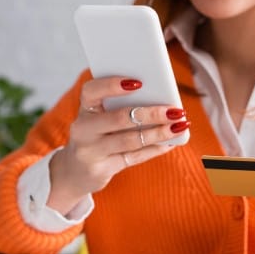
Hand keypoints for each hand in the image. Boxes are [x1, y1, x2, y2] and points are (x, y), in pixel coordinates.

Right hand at [47, 76, 189, 213]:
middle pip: (118, 118)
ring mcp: (90, 152)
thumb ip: (121, 106)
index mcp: (84, 109)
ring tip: (179, 126)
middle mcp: (83, 129)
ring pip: (130, 140)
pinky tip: (171, 143)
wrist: (74, 171)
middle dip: (150, 114)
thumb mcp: (100, 118)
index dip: (112, 85)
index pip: (91, 91)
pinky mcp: (101, 170)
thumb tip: (162, 96)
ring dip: (158, 133)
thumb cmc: (97, 134)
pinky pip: (134, 158)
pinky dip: (155, 149)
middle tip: (175, 110)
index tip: (138, 82)